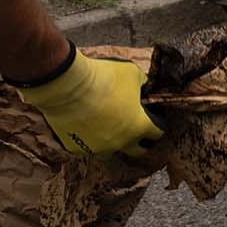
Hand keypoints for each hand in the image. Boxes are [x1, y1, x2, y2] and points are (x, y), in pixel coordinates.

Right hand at [13, 48, 162, 160]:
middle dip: (140, 142)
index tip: (155, 121)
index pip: (157, 132)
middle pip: (137, 150)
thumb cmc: (103, 78)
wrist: (68, 86)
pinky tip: (84, 130)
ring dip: (113, 144)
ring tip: (109, 133)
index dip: (158, 126)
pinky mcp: (77, 148)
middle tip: (137, 133)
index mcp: (138, 126)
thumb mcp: (132, 73)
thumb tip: (143, 86)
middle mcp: (121, 142)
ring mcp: (99, 148)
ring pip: (111, 153)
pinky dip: (87, 140)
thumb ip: (142, 83)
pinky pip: (86, 148)